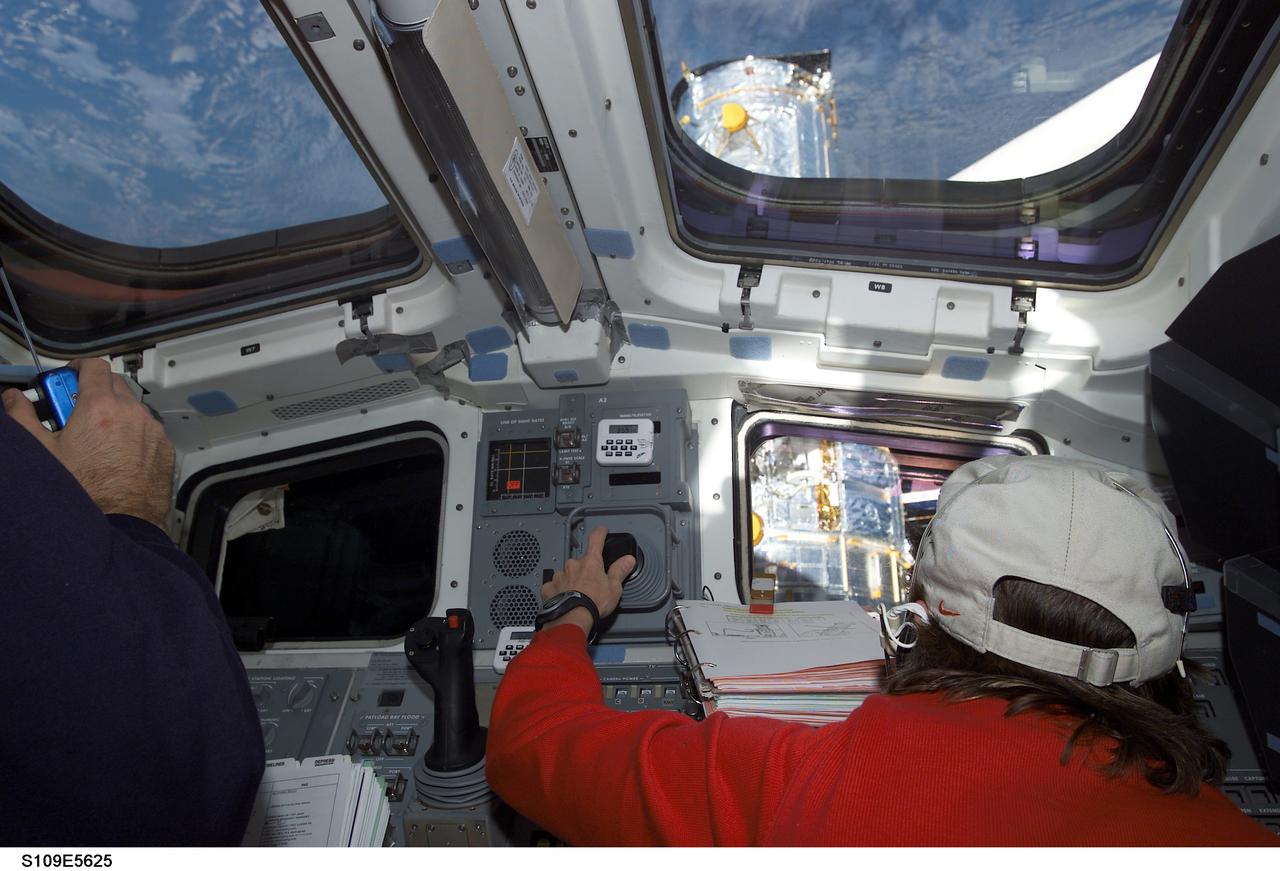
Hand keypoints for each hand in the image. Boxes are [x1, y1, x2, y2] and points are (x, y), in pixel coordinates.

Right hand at [2, 358, 175, 528]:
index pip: (93, 367)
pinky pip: (148, 430)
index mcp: (100, 408)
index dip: (78, 367)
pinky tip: (116, 452)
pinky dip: (134, 432)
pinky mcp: (165, 448)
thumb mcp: (43, 452)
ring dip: (115, 412)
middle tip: (74, 410)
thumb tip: (13, 400)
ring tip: (94, 437)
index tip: (69, 376)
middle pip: (114, 384)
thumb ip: (23, 418)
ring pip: (133, 408)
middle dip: (94, 390)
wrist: (121, 522)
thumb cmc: (86, 492)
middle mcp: (132, 414)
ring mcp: (152, 431)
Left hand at [541, 526, 635, 635]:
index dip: (600, 533)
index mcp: (590, 562)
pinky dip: (558, 590)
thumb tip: (628, 559)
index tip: (602, 530)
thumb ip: (620, 571)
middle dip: (585, 569)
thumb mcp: (614, 588)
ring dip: (571, 580)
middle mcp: (573, 565)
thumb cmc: (594, 602)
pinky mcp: (549, 588)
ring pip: (566, 573)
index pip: (596, 540)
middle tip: (591, 583)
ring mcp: (559, 576)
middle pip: (580, 561)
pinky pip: (554, 586)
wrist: (572, 618)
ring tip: (577, 594)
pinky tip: (563, 598)